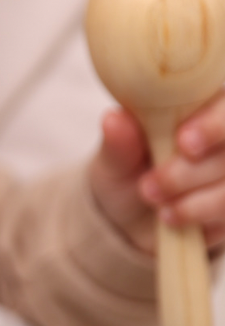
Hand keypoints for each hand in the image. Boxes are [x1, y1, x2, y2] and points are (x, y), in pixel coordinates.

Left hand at [90, 92, 224, 252]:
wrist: (127, 214)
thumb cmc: (127, 172)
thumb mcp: (115, 159)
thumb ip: (119, 141)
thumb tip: (113, 119)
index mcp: (202, 109)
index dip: (214, 124)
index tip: (184, 142)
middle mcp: (224, 139)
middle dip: (190, 172)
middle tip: (148, 185)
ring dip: (192, 200)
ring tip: (152, 200)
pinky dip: (198, 216)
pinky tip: (170, 216)